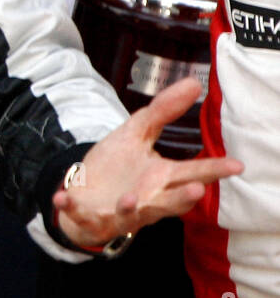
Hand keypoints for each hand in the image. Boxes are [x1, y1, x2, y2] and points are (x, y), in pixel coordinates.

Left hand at [52, 77, 241, 248]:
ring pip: (130, 213)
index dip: (213, 170)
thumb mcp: (136, 134)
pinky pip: (81, 213)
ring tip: (130, 200)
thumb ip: (162, 111)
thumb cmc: (118, 167)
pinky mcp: (89, 214)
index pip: (191, 173)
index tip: (235, 166)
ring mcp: (117, 210)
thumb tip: (193, 83)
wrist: (86, 195)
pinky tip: (62, 196)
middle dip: (181, 198)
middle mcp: (145, 198)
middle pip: (168, 201)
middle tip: (197, 190)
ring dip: (130, 207)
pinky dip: (72, 206)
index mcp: (160, 179)